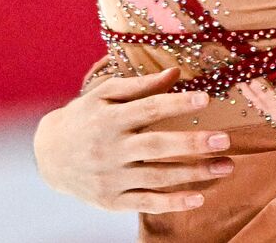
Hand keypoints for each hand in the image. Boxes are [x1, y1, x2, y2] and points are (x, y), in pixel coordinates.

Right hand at [34, 67, 236, 212]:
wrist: (49, 155)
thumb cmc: (84, 117)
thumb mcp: (105, 95)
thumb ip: (140, 85)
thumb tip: (176, 73)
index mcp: (110, 119)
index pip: (148, 109)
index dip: (176, 103)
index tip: (205, 98)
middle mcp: (111, 149)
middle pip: (157, 147)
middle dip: (193, 144)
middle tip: (224, 140)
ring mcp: (112, 177)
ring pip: (158, 177)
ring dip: (194, 174)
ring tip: (226, 167)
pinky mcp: (112, 200)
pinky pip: (146, 203)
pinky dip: (173, 203)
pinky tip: (198, 198)